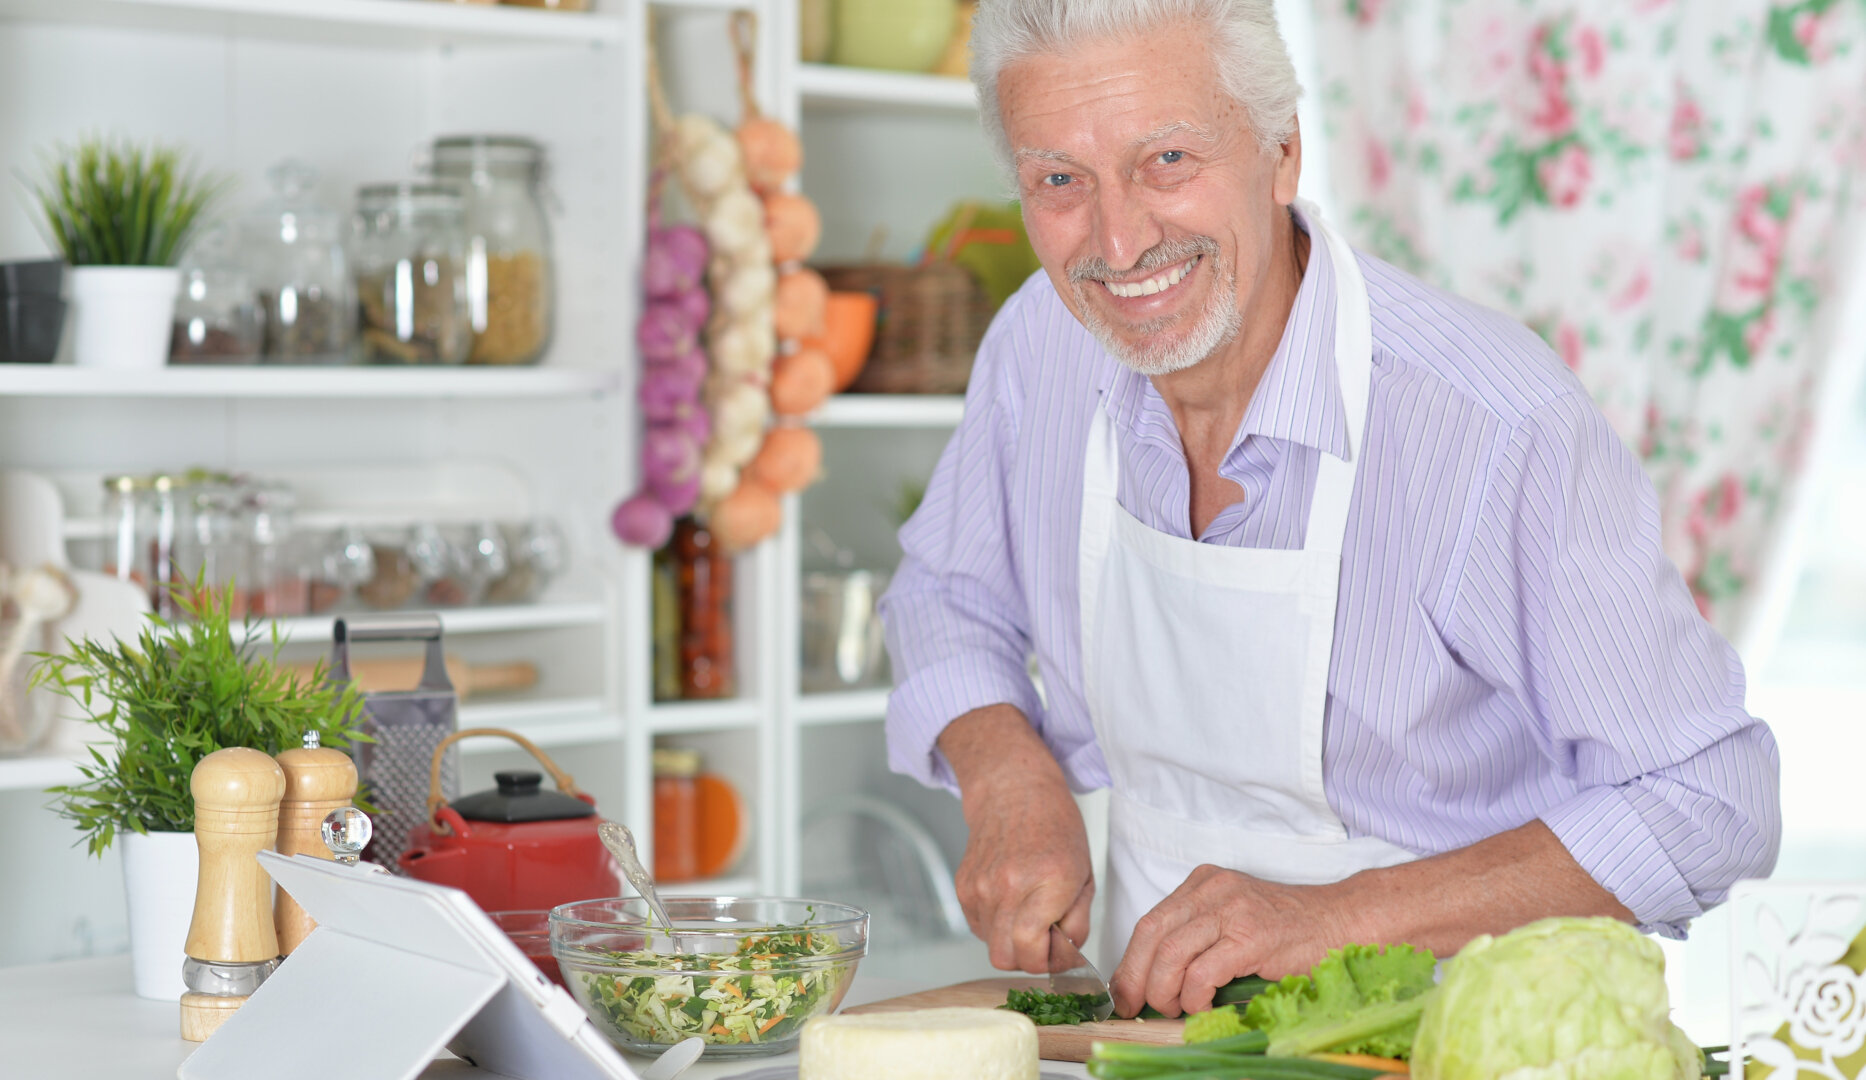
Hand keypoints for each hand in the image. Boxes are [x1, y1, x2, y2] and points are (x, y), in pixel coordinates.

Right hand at [939, 705, 1094, 973]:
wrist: (1015, 791)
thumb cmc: (1056, 829)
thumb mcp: (1085, 875)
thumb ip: (1077, 922)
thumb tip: (1064, 957)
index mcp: (1048, 881)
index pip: (1033, 951)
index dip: (1050, 962)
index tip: (1062, 952)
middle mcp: (1009, 886)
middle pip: (1007, 958)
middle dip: (1030, 960)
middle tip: (1045, 940)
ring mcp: (981, 887)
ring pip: (991, 947)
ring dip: (1012, 943)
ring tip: (1029, 915)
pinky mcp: (964, 887)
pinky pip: (979, 928)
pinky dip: (996, 926)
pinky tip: (1012, 902)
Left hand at [1110, 864, 1346, 1017]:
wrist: (1341, 922)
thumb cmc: (1288, 930)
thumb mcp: (1232, 920)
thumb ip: (1197, 939)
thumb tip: (1153, 981)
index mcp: (1203, 883)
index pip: (1150, 922)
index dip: (1130, 961)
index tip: (1122, 991)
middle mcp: (1212, 889)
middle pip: (1151, 934)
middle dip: (1135, 978)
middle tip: (1134, 1007)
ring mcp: (1232, 910)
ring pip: (1171, 954)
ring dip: (1164, 991)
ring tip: (1173, 1009)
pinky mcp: (1252, 936)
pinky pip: (1203, 971)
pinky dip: (1193, 996)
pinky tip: (1201, 1006)